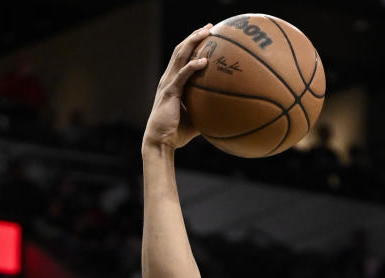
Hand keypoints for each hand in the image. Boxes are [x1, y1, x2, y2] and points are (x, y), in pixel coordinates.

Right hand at [142, 25, 212, 150]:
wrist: (161, 143)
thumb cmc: (176, 134)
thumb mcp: (196, 120)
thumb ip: (206, 112)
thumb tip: (224, 113)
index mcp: (173, 82)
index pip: (183, 57)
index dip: (193, 44)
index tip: (207, 36)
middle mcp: (169, 78)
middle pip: (181, 50)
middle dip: (195, 36)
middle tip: (209, 27)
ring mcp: (168, 83)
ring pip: (180, 56)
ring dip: (193, 42)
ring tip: (207, 33)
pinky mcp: (169, 92)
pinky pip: (182, 75)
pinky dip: (193, 66)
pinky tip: (204, 61)